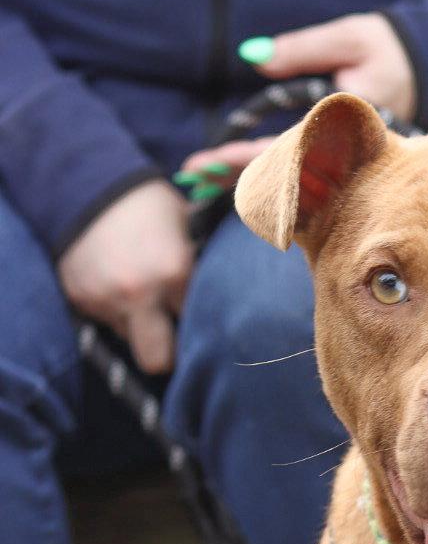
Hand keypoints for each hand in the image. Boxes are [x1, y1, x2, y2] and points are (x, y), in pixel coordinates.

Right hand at [58, 179, 193, 373]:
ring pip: (130, 339)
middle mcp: (139, 293)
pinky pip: (104, 322)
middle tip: (171, 332)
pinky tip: (116, 282)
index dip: (201, 325)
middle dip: (167, 352)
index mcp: (174, 273)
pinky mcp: (79, 299)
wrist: (87, 182)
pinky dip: (113, 310)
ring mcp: (105, 299)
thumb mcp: (187, 227)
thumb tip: (231, 293)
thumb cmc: (148, 205)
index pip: (198, 327)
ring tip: (141, 293)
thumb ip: (203, 265)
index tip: (202, 321)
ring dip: (138, 325)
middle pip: (158, 361)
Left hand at [178, 13, 415, 189]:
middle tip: (190, 176)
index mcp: (340, 127)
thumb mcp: (346, 39)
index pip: (283, 148)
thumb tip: (255, 58)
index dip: (243, 156)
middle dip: (234, 171)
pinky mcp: (340, 159)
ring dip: (246, 176)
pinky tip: (239, 174)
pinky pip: (301, 170)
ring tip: (202, 176)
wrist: (427, 67)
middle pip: (280, 170)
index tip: (207, 163)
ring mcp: (342, 160)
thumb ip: (302, 51)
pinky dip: (270, 171)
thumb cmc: (386, 48)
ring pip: (289, 174)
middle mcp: (341, 153)